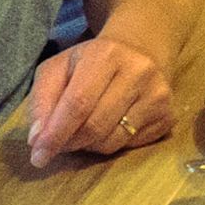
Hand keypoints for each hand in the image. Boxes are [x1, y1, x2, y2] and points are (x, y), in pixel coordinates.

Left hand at [24, 32, 173, 166]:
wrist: (140, 49)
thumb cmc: (91, 61)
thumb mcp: (59, 68)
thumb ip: (42, 101)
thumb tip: (37, 140)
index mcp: (106, 54)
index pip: (78, 103)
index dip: (56, 133)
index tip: (38, 156)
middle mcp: (139, 72)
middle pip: (95, 126)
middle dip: (70, 142)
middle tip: (58, 145)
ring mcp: (158, 95)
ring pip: (112, 141)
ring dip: (89, 146)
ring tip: (83, 131)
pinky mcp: (168, 116)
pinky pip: (130, 146)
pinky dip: (110, 144)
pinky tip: (108, 126)